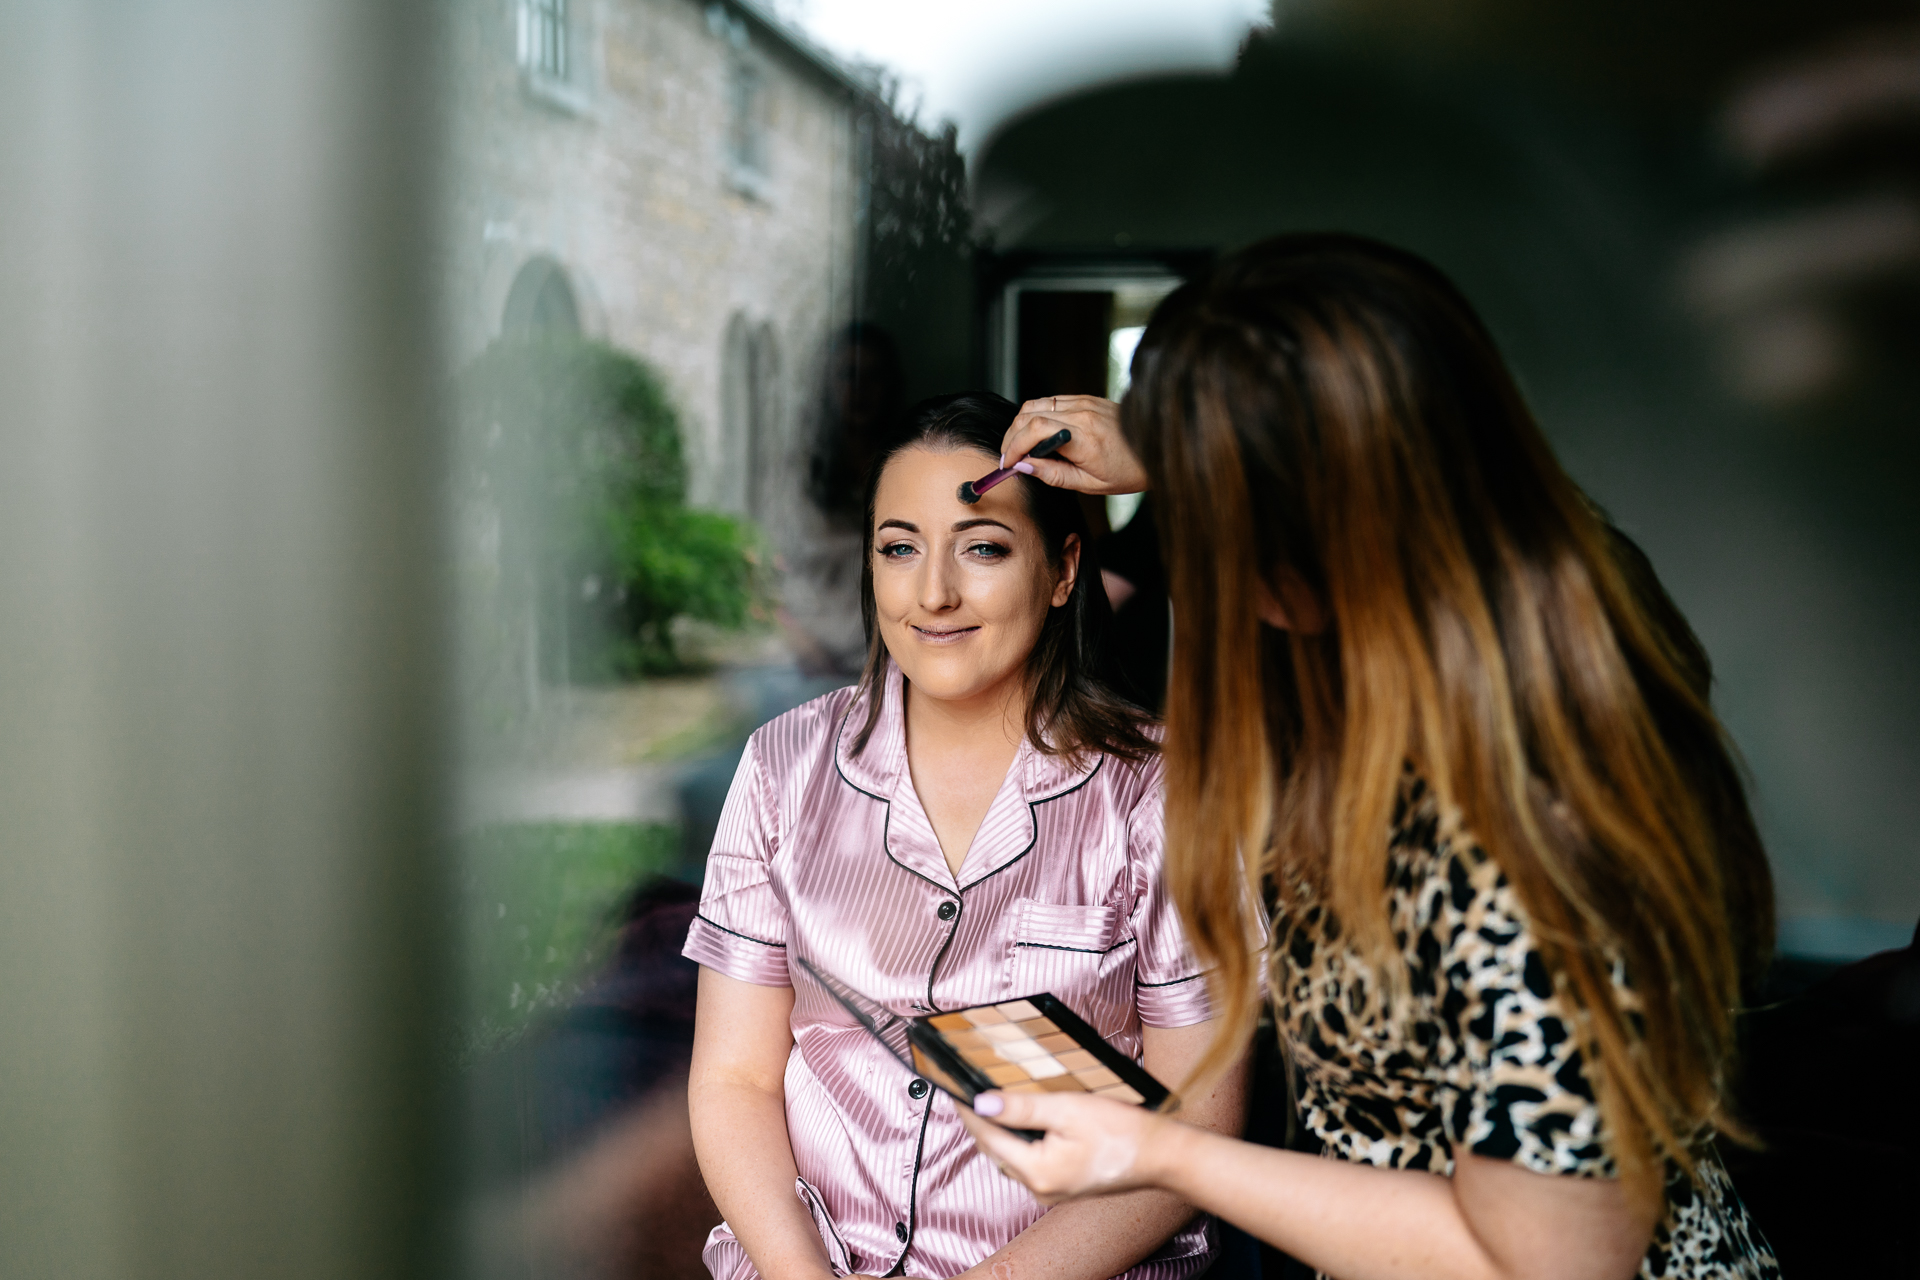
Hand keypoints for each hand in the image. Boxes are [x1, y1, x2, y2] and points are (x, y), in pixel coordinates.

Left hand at [955, 1091, 1177, 1204]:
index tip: (955, 1089)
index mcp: (1038, 1172)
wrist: (1160, 1155)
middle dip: (982, 1120)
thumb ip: (1023, 1106)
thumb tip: (983, 1102)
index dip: (969, 1111)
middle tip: (968, 1090)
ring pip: (1011, 1156)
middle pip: (996, 1149)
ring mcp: (1051, 1189)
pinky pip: (1029, 1161)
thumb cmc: (1122, 1132)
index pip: (988, 1136)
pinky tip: (1022, 1120)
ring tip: (992, 1100)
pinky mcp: (1062, 1184)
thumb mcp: (1068, 1109)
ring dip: (1000, 1130)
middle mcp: (1040, 1188)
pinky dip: (1019, 1140)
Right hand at [999, 396, 1147, 496]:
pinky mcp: (1087, 398)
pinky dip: (1038, 415)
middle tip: (1010, 457)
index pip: (1035, 431)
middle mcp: (1083, 413)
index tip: (1008, 463)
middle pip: (1029, 413)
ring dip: (1022, 424)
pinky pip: (1052, 401)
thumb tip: (1024, 466)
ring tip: (1021, 446)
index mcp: (1084, 437)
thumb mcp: (1090, 484)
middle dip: (1012, 436)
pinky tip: (1039, 434)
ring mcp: (1085, 401)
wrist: (1158, 447)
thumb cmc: (1130, 470)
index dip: (1014, 446)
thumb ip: (1054, 474)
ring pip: (1037, 404)